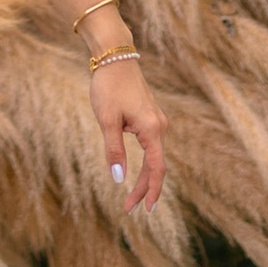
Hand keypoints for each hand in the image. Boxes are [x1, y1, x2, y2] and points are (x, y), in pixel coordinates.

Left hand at [92, 56, 165, 212]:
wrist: (115, 55)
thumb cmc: (109, 86)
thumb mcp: (107, 120)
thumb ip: (113, 150)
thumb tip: (117, 178)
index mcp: (152, 129)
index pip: (157, 169)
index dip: (152, 191)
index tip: (145, 210)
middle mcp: (160, 126)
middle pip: (156, 166)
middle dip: (144, 188)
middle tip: (129, 208)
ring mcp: (157, 121)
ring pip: (154, 157)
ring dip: (144, 177)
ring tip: (130, 197)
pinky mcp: (150, 117)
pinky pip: (151, 146)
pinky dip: (144, 163)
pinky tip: (136, 173)